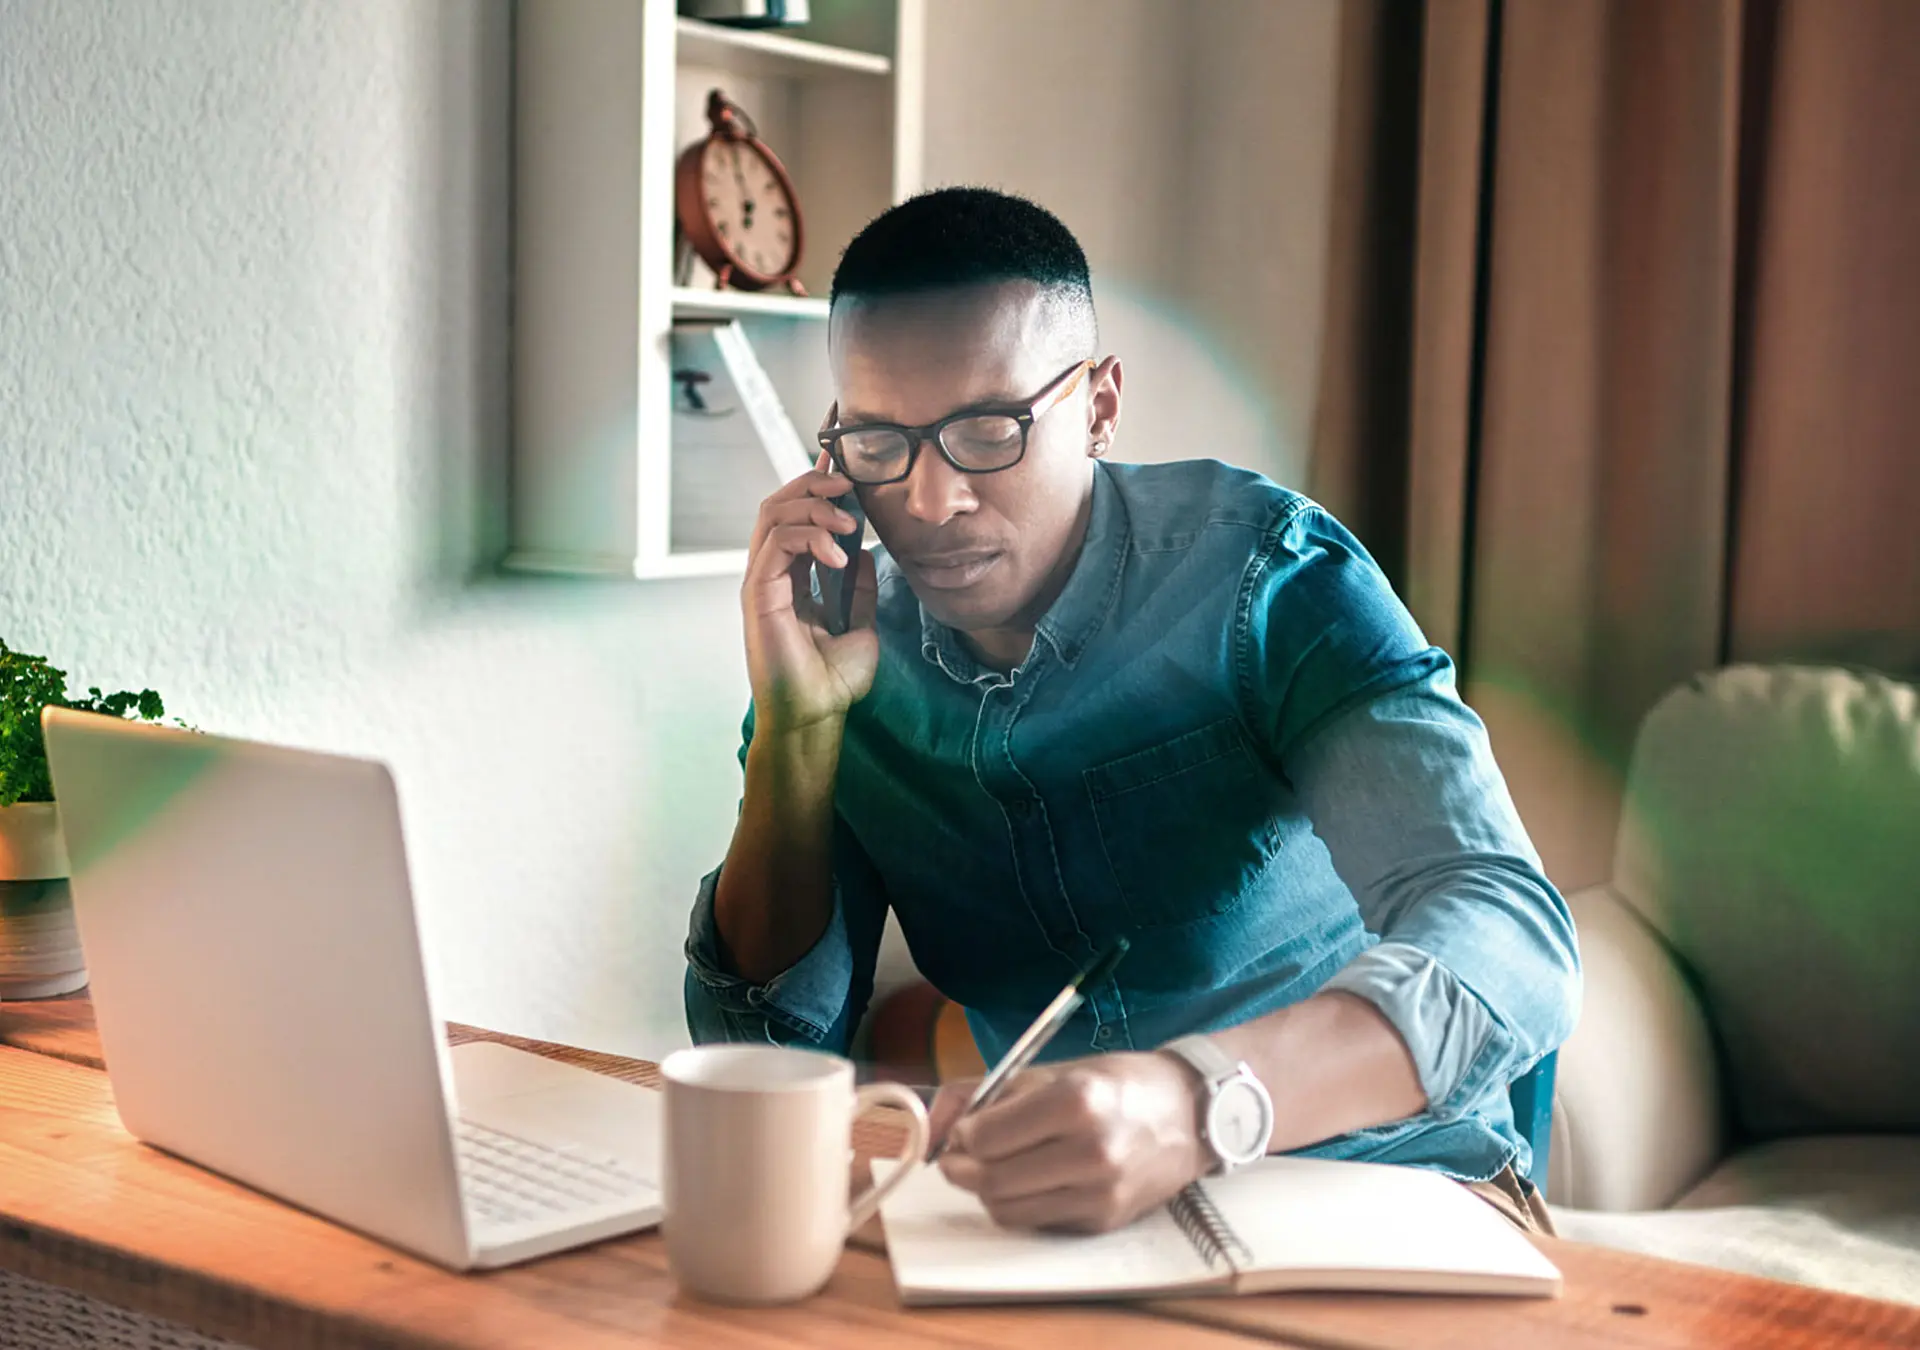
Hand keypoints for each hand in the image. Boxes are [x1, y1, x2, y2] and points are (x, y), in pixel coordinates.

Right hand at [741, 454, 878, 736]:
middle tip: (850, 484)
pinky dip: (808, 536)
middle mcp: (772, 573)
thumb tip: (866, 553)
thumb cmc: (832, 680)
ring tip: (848, 521)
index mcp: (792, 576)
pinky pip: (776, 544)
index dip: (817, 483)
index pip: (797, 514)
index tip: (845, 462)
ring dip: (814, 505)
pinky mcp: (758, 594)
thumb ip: (859, 587)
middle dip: (814, 483)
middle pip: (780, 502)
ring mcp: (761, 582)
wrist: (818, 716)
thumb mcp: (860, 623)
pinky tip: (837, 552)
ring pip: (773, 513)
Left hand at [930, 1053, 1209, 1233]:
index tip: (964, 1128)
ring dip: (987, 1190)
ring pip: (1006, 1209)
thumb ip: (983, 1093)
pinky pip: (1036, 1221)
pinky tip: (1032, 1180)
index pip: (985, 1138)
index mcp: (1076, 1101)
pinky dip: (1020, 1204)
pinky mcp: (1103, 1221)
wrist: (1189, 1114)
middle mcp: (1091, 1151)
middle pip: (991, 1179)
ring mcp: (1099, 1192)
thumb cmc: (1115, 1084)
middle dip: (962, 1168)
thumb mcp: (1051, 1071)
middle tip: (961, 1155)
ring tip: (995, 1166)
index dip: (961, 1135)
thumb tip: (931, 1127)